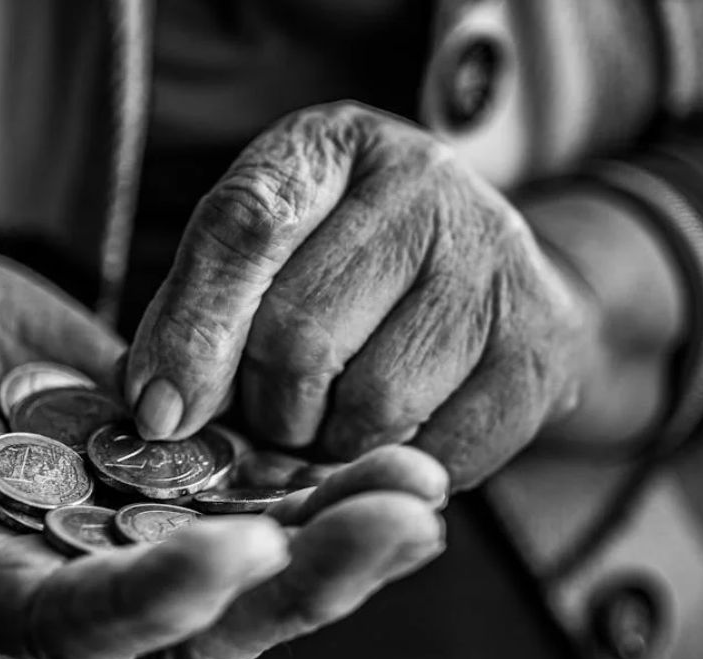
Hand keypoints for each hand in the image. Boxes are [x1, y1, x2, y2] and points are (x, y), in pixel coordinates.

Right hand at [0, 189, 446, 658]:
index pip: (78, 623)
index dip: (156, 601)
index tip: (237, 550)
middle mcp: (79, 576)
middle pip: (200, 620)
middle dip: (303, 581)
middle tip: (398, 520)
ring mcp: (141, 533)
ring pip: (257, 568)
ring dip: (341, 537)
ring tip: (422, 486)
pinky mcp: (184, 484)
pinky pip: (269, 503)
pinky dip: (331, 490)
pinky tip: (407, 463)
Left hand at [126, 102, 599, 488]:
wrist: (487, 274)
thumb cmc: (345, 268)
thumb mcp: (263, 257)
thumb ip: (199, 315)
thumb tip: (160, 412)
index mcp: (330, 148)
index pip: (246, 229)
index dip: (194, 333)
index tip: (161, 413)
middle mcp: (423, 181)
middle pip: (301, 337)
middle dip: (267, 406)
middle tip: (274, 413)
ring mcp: (495, 257)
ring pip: (373, 404)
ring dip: (332, 443)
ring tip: (336, 418)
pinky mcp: (542, 341)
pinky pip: (442, 451)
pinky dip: (397, 466)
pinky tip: (395, 434)